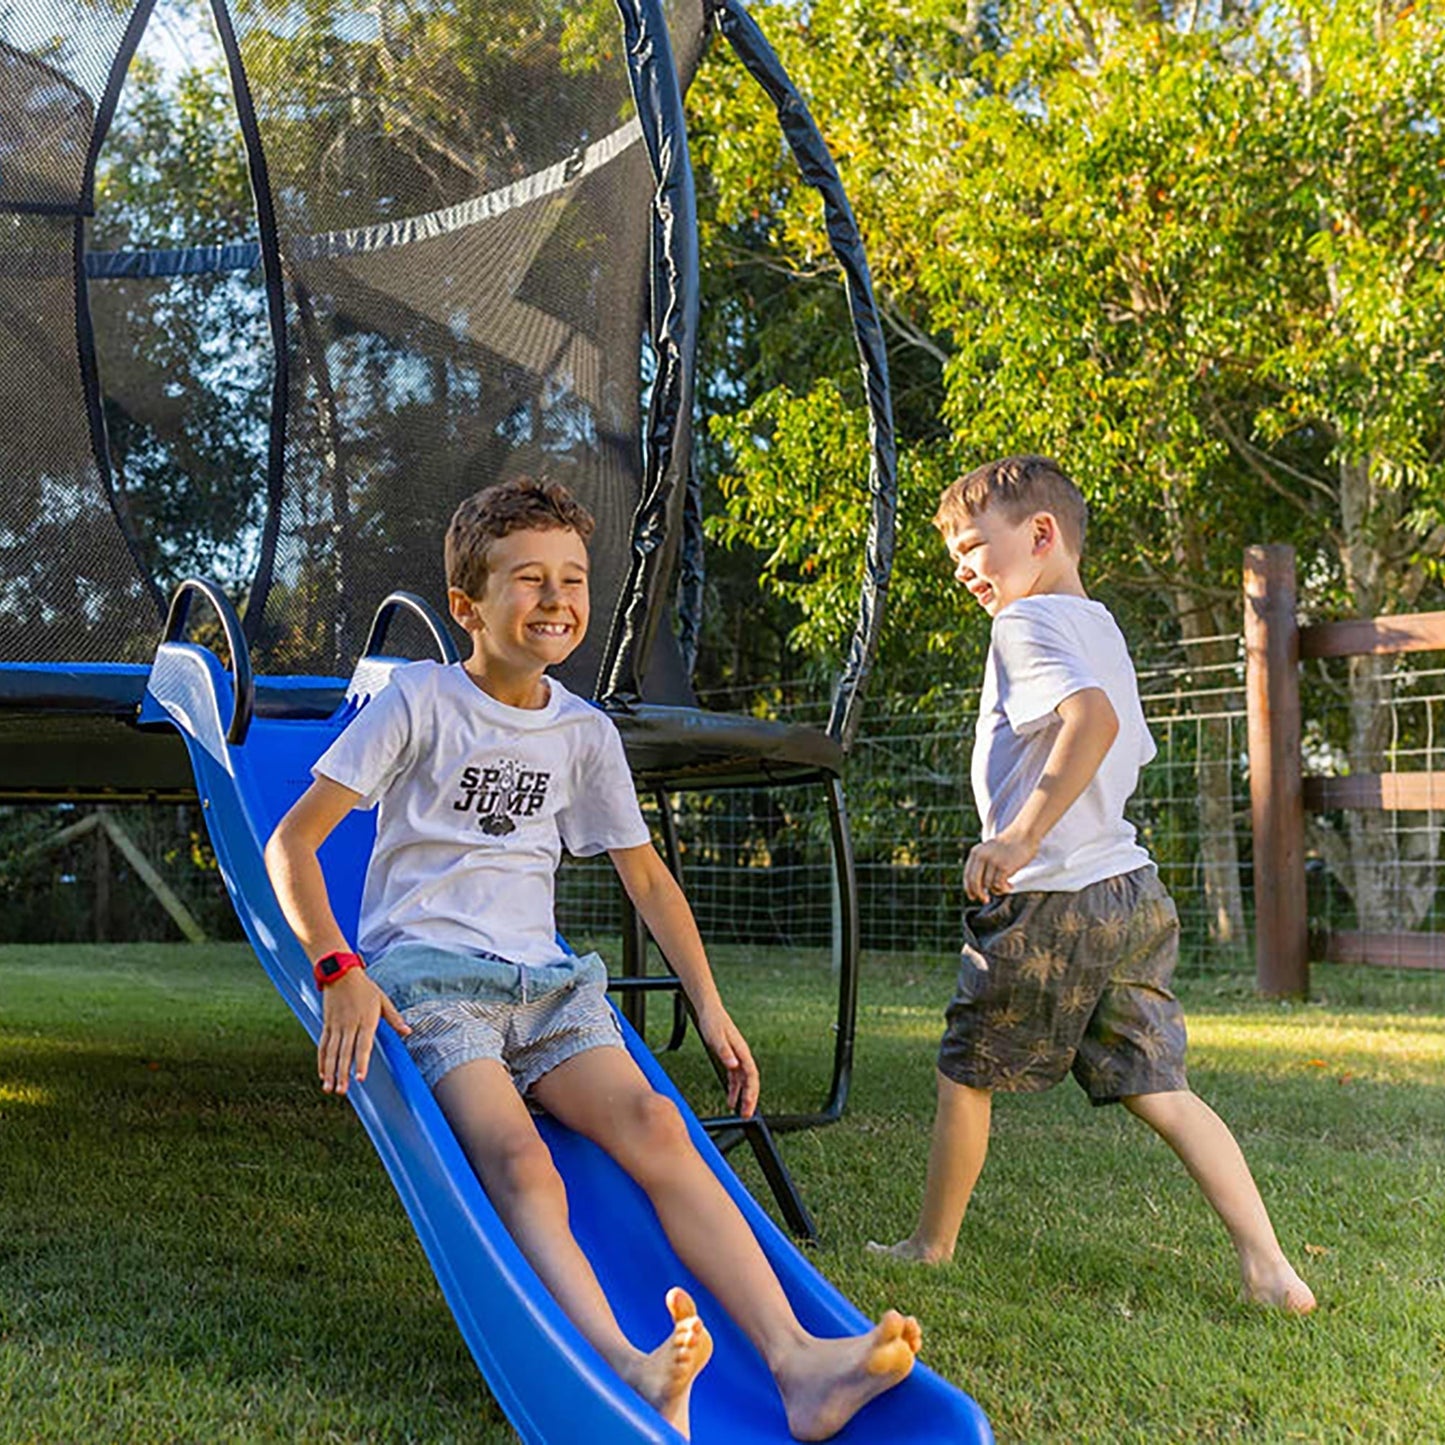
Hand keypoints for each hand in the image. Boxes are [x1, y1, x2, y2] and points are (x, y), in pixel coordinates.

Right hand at [317, 968, 410, 1095]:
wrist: (340, 973)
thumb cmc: (366, 988)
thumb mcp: (383, 1000)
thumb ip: (394, 1018)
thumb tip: (408, 1031)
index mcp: (366, 1020)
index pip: (363, 1045)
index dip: (361, 1062)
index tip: (359, 1078)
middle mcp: (349, 1025)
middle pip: (344, 1053)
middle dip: (342, 1074)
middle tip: (341, 1092)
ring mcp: (336, 1026)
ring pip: (331, 1052)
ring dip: (330, 1072)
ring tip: (329, 1089)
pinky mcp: (327, 1025)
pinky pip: (323, 1045)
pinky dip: (321, 1061)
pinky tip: (322, 1074)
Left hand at [695, 1004, 759, 1118]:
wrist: (709, 1010)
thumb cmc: (713, 1021)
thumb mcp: (716, 1037)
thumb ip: (725, 1052)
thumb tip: (734, 1066)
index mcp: (742, 1052)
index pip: (752, 1076)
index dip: (751, 1092)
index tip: (748, 1106)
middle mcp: (742, 1056)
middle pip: (750, 1081)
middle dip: (750, 1099)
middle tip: (746, 1115)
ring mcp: (737, 1057)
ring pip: (743, 1081)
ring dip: (742, 1096)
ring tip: (739, 1111)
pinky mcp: (730, 1057)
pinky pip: (735, 1078)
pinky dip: (734, 1089)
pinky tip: (730, 1099)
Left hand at [964, 832, 1036, 902]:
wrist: (1024, 834)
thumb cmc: (1009, 844)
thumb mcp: (990, 850)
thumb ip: (983, 863)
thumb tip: (980, 887)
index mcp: (976, 852)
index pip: (968, 875)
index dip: (969, 888)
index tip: (972, 897)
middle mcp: (982, 856)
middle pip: (975, 882)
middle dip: (979, 894)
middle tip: (985, 900)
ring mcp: (993, 862)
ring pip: (988, 885)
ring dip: (997, 890)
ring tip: (1006, 887)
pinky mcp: (1004, 867)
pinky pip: (999, 885)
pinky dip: (1004, 889)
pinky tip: (1010, 886)